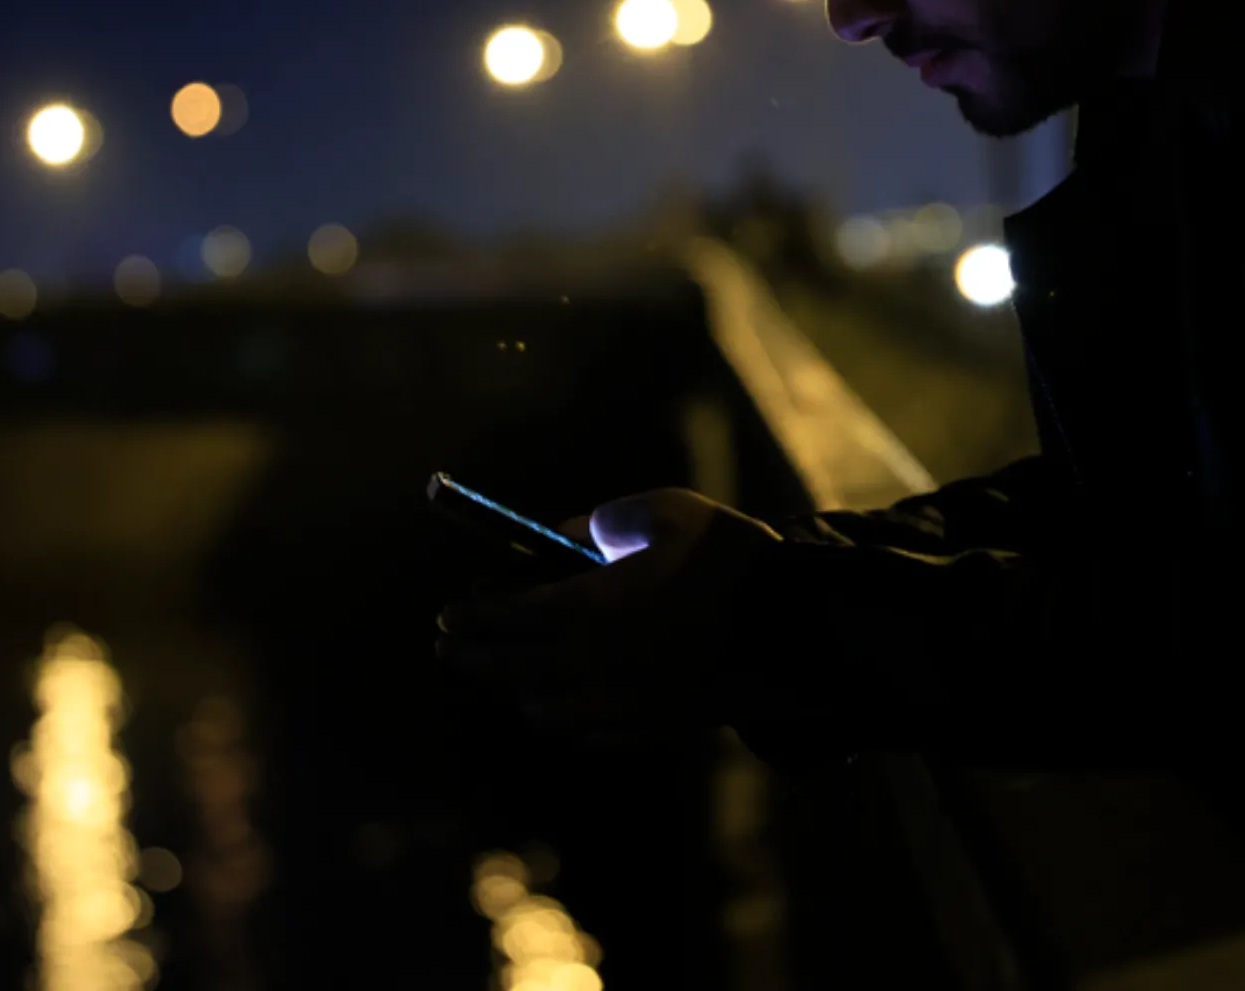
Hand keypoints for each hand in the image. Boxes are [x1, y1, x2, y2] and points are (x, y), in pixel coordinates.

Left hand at [435, 489, 780, 743]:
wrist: (797, 629)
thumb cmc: (733, 560)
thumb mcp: (669, 513)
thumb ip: (608, 520)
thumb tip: (571, 532)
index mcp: (592, 608)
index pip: (511, 618)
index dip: (474, 617)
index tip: (447, 616)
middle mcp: (598, 663)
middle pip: (518, 669)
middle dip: (477, 659)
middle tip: (448, 651)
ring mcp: (627, 702)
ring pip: (551, 709)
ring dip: (520, 694)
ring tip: (506, 684)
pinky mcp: (658, 726)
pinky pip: (593, 731)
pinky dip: (568, 721)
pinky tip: (562, 714)